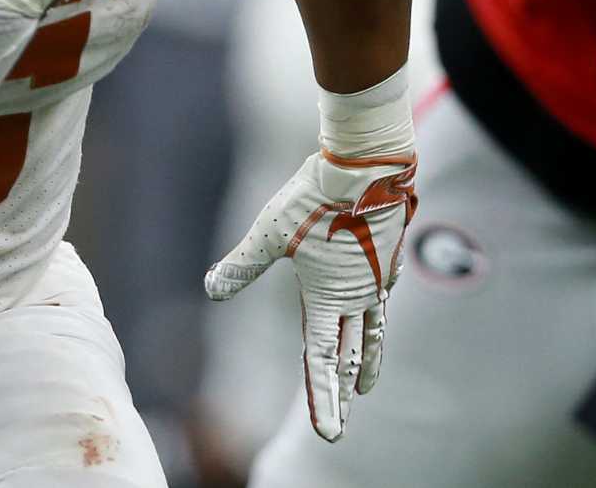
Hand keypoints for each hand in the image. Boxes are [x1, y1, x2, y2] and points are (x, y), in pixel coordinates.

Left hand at [205, 69, 416, 441]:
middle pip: (350, 355)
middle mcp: (358, 294)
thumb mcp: (270, 232)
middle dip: (343, 391)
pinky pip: (380, 294)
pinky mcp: (385, 254)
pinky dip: (374, 313)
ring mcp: (377, 276)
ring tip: (366, 385)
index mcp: (331, 298)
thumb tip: (211, 290)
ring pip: (371, 330)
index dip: (323, 399)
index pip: (323, 361)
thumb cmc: (315, 196)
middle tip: (343, 421)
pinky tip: (373, 307)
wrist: (365, 162)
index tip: (331, 433)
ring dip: (366, 361)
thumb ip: (242, 266)